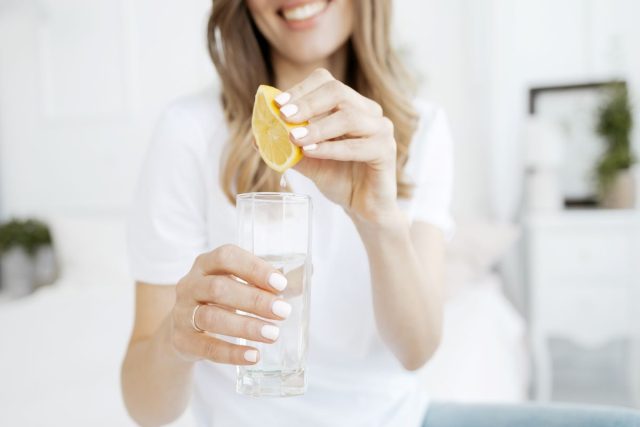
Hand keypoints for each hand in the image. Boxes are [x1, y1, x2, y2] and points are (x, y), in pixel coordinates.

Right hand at [169, 244, 291, 364]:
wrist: (181, 330)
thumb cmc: (220, 300)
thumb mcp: (237, 284)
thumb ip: (268, 280)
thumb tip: (310, 271)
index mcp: (205, 264)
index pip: (226, 257)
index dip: (253, 268)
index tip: (280, 283)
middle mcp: (189, 285)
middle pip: (218, 288)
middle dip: (254, 300)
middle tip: (283, 312)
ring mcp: (182, 313)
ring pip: (211, 317)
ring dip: (245, 326)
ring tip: (273, 334)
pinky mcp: (181, 341)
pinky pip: (206, 348)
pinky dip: (231, 354)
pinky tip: (254, 356)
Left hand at [276, 68, 398, 223]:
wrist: (363, 207)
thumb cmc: (339, 178)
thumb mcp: (308, 160)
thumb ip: (288, 147)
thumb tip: (257, 138)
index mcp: (350, 105)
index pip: (325, 82)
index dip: (300, 90)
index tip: (277, 104)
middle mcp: (368, 111)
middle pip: (337, 91)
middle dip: (306, 103)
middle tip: (284, 116)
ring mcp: (381, 129)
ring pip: (349, 116)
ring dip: (317, 127)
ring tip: (295, 139)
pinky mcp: (387, 150)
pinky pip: (359, 145)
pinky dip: (331, 148)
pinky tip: (312, 152)